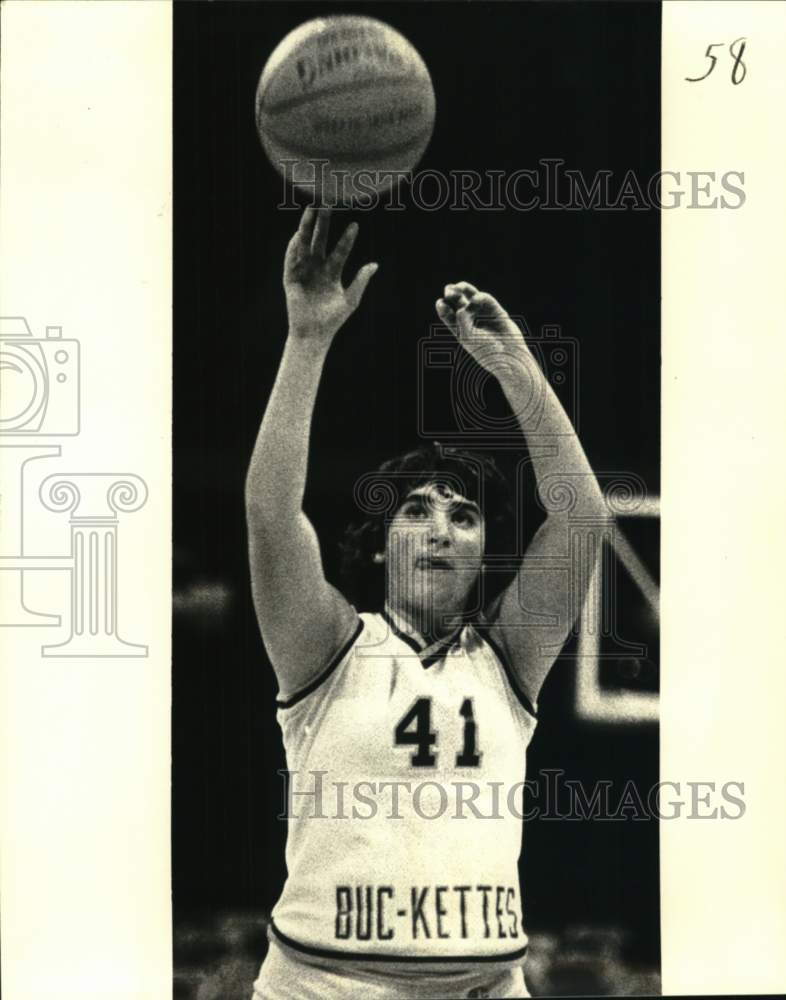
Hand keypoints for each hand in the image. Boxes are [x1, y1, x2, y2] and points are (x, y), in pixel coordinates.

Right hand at [284, 207, 377, 342]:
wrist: (314, 334)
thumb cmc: (333, 319)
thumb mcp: (351, 299)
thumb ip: (361, 281)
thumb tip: (375, 264)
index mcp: (332, 272)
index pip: (340, 251)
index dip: (347, 239)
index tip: (355, 225)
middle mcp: (317, 268)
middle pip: (320, 240)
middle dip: (323, 223)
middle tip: (328, 203)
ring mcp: (303, 271)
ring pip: (305, 244)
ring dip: (307, 227)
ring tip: (311, 210)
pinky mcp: (291, 278)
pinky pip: (292, 259)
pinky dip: (294, 247)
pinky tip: (298, 234)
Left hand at [435, 282, 528, 371]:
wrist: (508, 355)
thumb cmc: (485, 351)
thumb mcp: (469, 338)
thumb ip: (462, 322)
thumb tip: (460, 309)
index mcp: (459, 329)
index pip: (447, 314)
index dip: (443, 307)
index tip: (440, 302)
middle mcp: (470, 319)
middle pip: (457, 301)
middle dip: (452, 293)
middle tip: (448, 291)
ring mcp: (483, 313)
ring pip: (471, 296)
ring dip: (464, 289)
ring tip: (458, 288)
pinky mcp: (496, 310)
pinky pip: (485, 299)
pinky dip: (479, 297)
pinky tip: (475, 299)